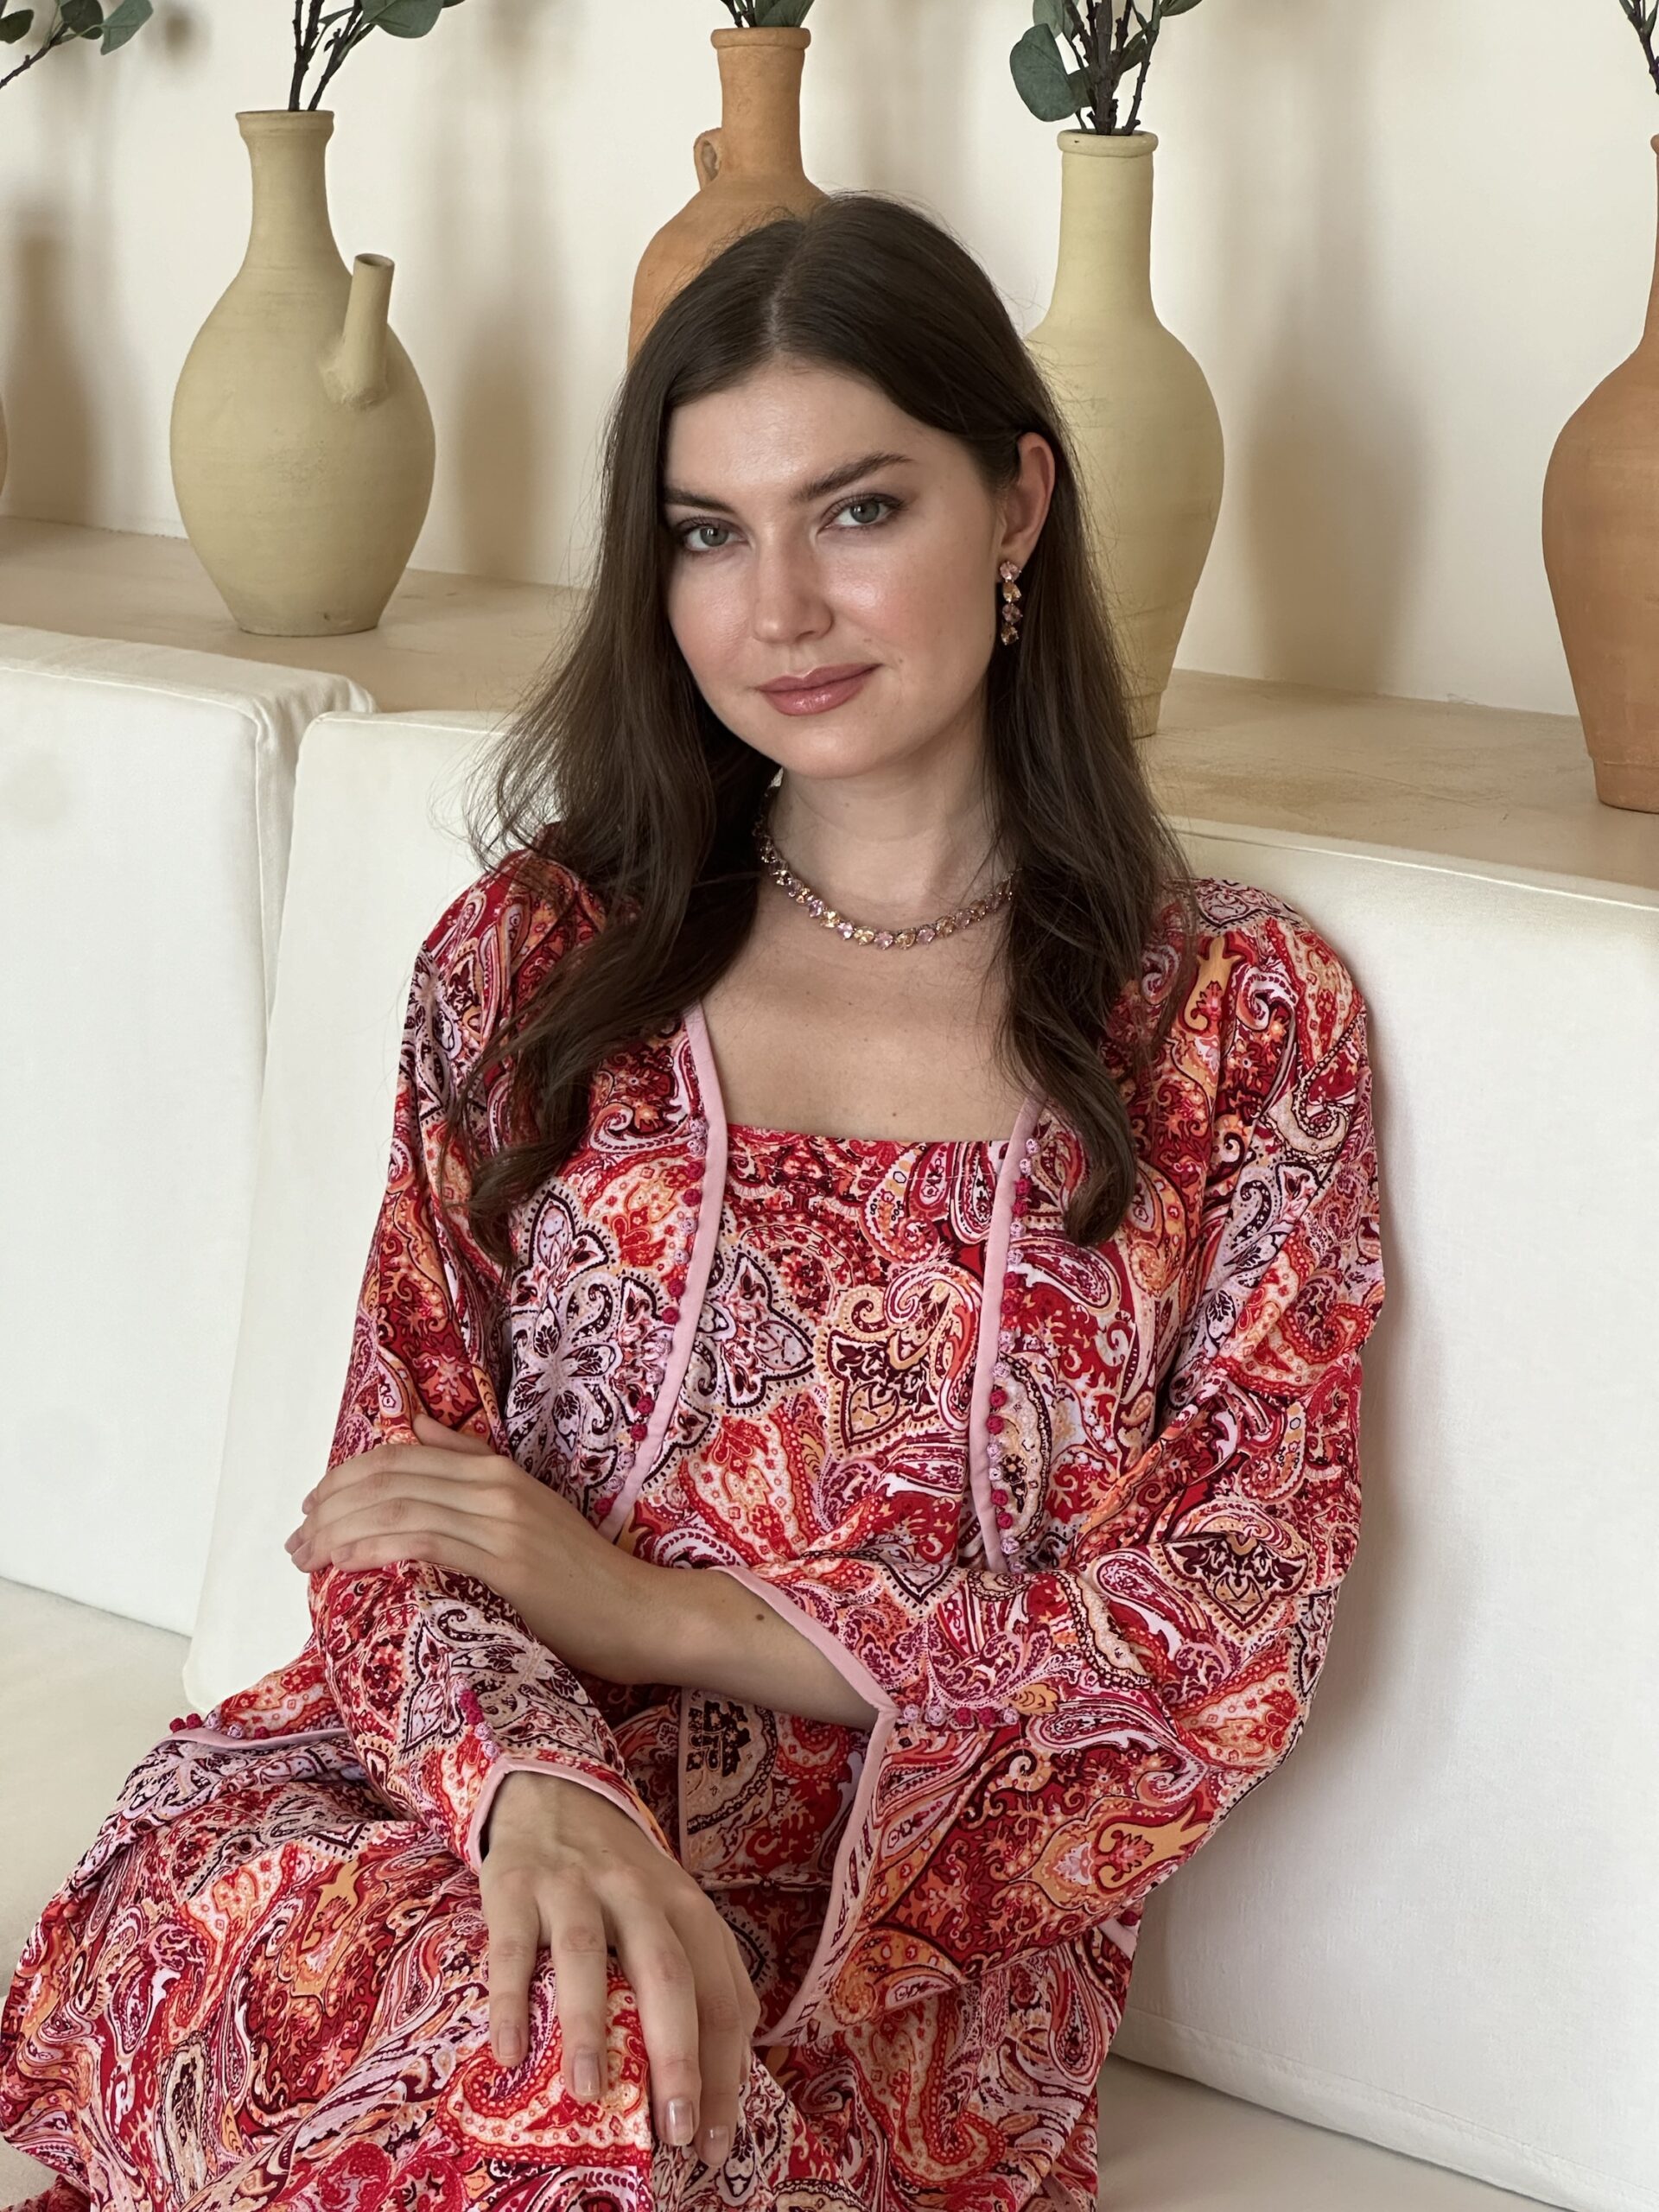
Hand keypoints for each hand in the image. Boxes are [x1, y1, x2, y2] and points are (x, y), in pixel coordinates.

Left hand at [285, 1410, 658, 1681]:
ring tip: (305, 1556)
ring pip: (397, 1507)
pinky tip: (342, 1562)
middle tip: (295, 1540)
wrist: (641, 1613)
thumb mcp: (528, 1508)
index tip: (311, 1509)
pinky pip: (423, 1542)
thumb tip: (416, 1428)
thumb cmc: (582, 1575)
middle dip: (330, 1505)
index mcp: (497, 1470)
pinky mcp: (505, 1562)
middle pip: (389, 1478)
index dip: (345, 1477)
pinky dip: (373, 1546)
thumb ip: (472, 1465)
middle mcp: (494, 1486)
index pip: (400, 1457)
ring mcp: (501, 1522)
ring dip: (338, 1530)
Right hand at [480, 1768, 759, 2177]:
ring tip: (591, 2094)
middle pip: (668, 1972)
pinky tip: (509, 2053)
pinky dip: (512, 1998)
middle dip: (677, 2054)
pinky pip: (513, 1946)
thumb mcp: (672, 1910)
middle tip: (676, 2129)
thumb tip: (726, 2077)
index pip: (721, 1992)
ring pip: (589, 1955)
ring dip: (590, 2027)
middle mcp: (637, 1893)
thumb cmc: (619, 1878)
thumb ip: (700, 1976)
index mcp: (687, 1908)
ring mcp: (573, 1886)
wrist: (552, 1792)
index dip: (724, 2069)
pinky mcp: (514, 1885)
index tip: (716, 2142)